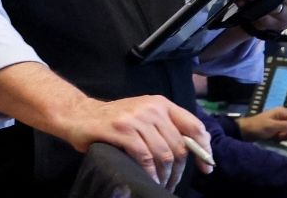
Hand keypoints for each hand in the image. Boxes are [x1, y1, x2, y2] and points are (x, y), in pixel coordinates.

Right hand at [62, 94, 212, 189]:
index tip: (206, 168)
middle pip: (179, 145)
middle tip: (172, 182)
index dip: (204, 149)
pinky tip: (147, 179)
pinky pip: (144, 156)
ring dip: (164, 175)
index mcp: (161, 103)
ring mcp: (135, 118)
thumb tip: (198, 150)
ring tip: (159, 183)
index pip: (194, 126)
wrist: (80, 115)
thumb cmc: (116, 120)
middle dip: (180, 170)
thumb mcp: (144, 116)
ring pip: (164, 153)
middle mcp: (151, 107)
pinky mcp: (120, 129)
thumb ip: (167, 128)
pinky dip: (149, 172)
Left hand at [235, 107, 286, 140]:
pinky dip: (282, 137)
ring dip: (286, 135)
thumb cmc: (258, 126)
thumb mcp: (273, 126)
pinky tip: (277, 137)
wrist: (245, 131)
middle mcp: (283, 116)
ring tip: (278, 136)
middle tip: (282, 135)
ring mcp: (280, 123)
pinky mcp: (277, 129)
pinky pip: (285, 134)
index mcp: (283, 112)